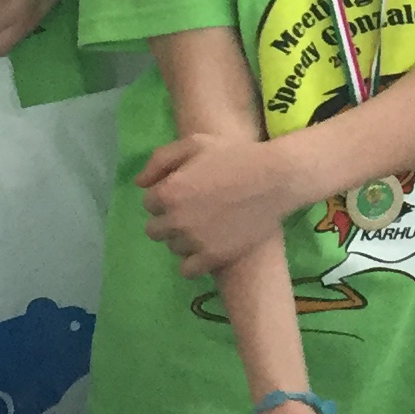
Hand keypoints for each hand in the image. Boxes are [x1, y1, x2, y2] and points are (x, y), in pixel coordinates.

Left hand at [135, 133, 298, 278]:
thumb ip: (161, 160)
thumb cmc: (235, 156)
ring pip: (172, 248)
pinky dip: (193, 261)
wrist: (275, 179)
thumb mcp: (196, 143)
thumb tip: (139, 183)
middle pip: (155, 230)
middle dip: (169, 219)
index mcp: (168, 192)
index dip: (166, 196)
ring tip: (206, 226)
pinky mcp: (213, 258)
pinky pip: (187, 270)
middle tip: (194, 210)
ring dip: (183, 238)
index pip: (149, 203)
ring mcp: (194, 241)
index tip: (186, 192)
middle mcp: (175, 220)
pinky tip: (208, 246)